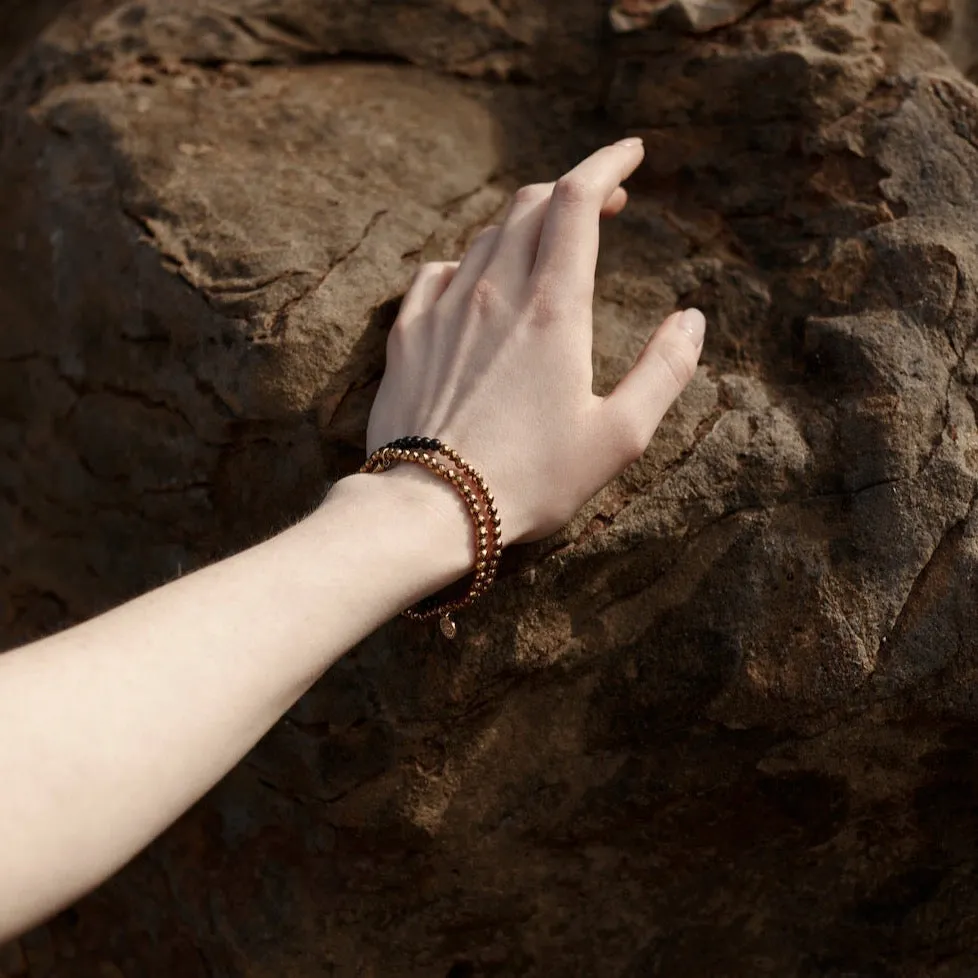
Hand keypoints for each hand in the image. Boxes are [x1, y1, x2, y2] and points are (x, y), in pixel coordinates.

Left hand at [366, 138, 705, 544]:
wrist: (429, 508)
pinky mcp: (408, 334)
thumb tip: (693, 319)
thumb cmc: (530, 479)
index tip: (632, 152)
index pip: (579, 200)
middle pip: (533, 204)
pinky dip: (470, 262)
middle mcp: (495, 292)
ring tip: (550, 242)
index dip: (609, 163)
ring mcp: (444, 309)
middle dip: (574, 189)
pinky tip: (479, 282)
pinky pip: (438, 272)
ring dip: (525, 222)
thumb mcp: (619, 436)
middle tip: (606, 203)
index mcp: (553, 307)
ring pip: (486, 234)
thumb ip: (664, 371)